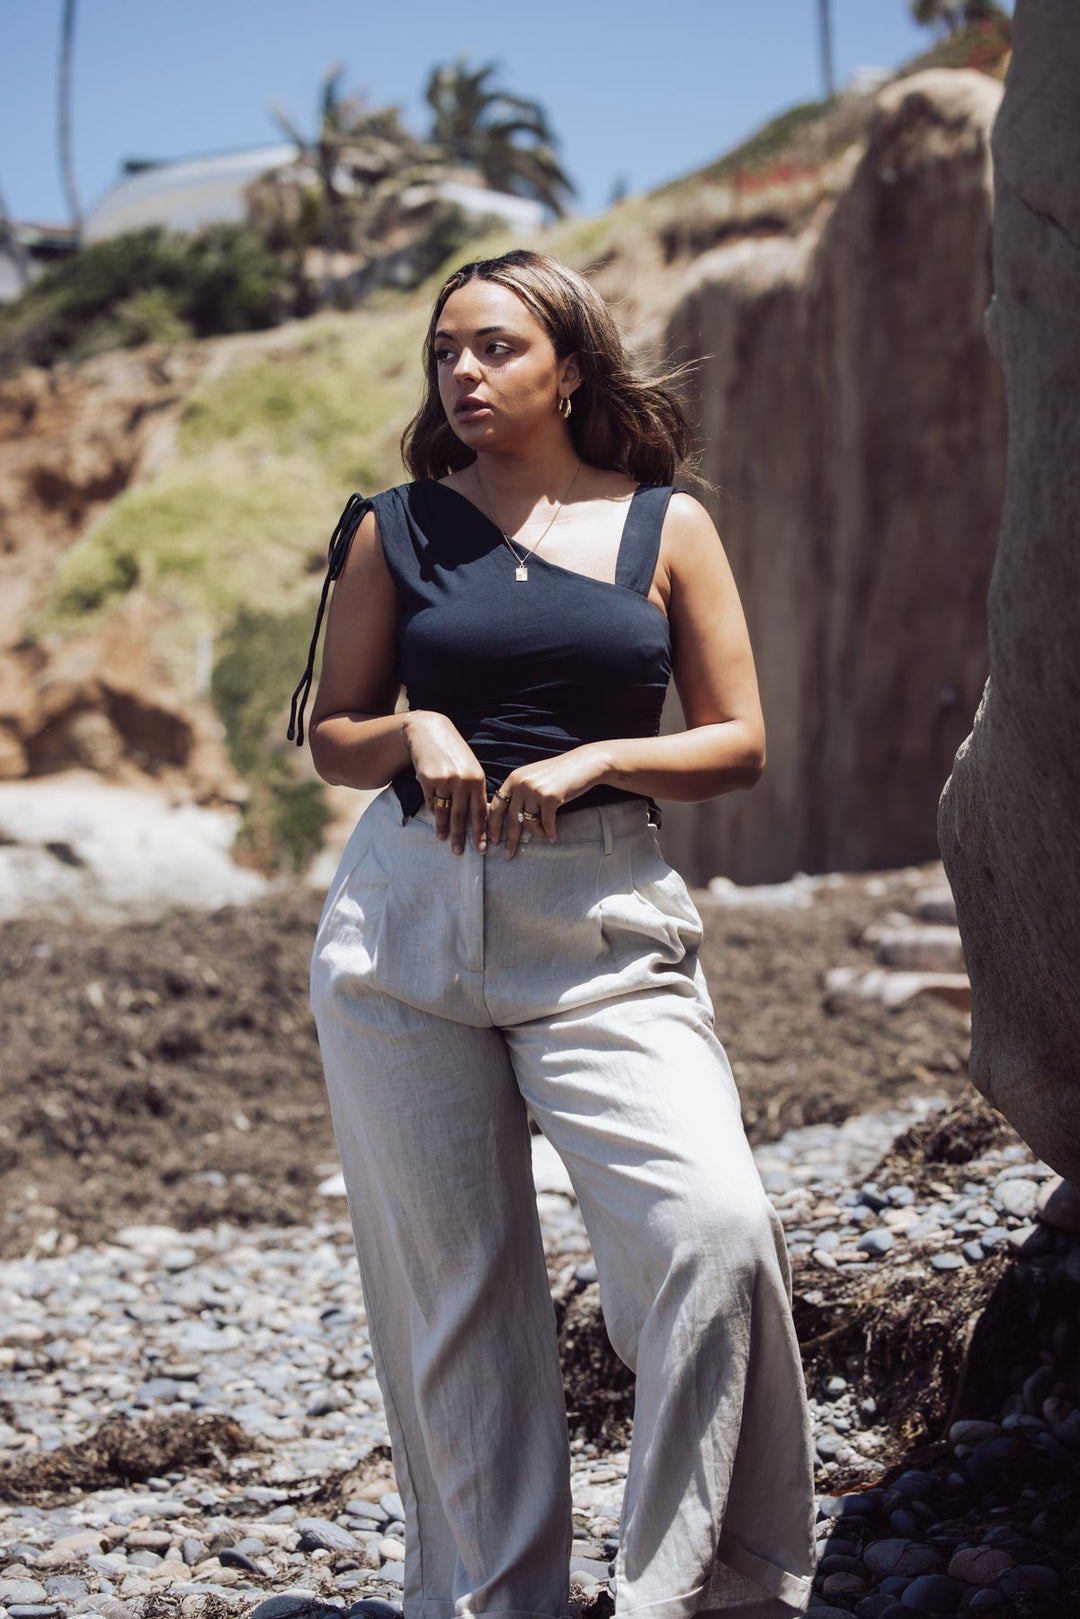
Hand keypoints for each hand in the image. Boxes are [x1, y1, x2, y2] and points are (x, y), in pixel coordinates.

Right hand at [404, 711, 487, 854]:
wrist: (429, 732)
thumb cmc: (453, 753)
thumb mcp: (469, 768)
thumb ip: (474, 790)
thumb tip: (477, 819)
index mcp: (477, 779)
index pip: (480, 811)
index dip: (481, 831)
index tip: (482, 848)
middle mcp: (463, 780)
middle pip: (462, 816)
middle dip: (461, 836)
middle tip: (459, 853)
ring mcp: (445, 780)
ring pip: (444, 811)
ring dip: (443, 828)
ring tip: (442, 839)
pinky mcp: (428, 779)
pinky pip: (431, 800)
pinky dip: (432, 808)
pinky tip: (433, 813)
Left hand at [488, 744, 606, 858]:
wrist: (584, 764)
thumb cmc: (559, 773)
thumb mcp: (533, 778)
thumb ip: (520, 792)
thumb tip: (509, 818)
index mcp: (513, 778)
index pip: (497, 806)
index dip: (493, 825)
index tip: (494, 840)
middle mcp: (521, 783)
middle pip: (510, 818)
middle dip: (509, 839)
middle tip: (508, 855)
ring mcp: (534, 790)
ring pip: (529, 822)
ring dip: (537, 833)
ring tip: (545, 835)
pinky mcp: (549, 798)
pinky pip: (546, 824)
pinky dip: (550, 833)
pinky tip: (553, 837)